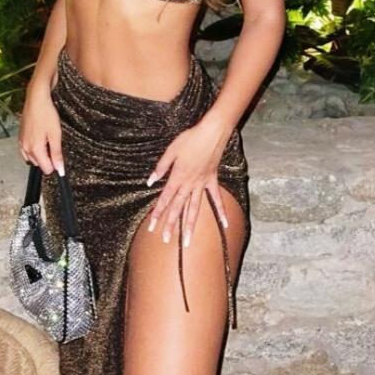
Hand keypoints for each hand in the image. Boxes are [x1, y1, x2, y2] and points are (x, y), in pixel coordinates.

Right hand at [18, 80, 64, 175]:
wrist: (36, 98)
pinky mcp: (20, 136)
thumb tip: (60, 170)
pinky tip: (39, 137)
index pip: (46, 169)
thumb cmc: (46, 114)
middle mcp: (25, 148)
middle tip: (53, 142)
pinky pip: (26, 150)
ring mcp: (21, 142)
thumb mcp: (56, 135)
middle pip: (39, 163)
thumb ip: (57, 154)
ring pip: (32, 157)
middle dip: (47, 157)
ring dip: (40, 153)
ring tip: (47, 138)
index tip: (59, 154)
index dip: (55, 164)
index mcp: (35, 149)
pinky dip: (33, 148)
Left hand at [145, 112, 232, 247]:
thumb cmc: (190, 139)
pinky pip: (216, 199)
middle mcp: (189, 184)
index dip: (158, 213)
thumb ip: (161, 167)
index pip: (165, 199)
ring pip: (195, 208)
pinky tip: (224, 225)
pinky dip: (220, 211)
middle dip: (171, 225)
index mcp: (177, 177)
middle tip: (165, 240)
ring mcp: (202, 184)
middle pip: (178, 208)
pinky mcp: (212, 180)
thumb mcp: (171, 150)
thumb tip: (150, 181)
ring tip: (188, 242)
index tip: (152, 227)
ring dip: (190, 225)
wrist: (211, 133)